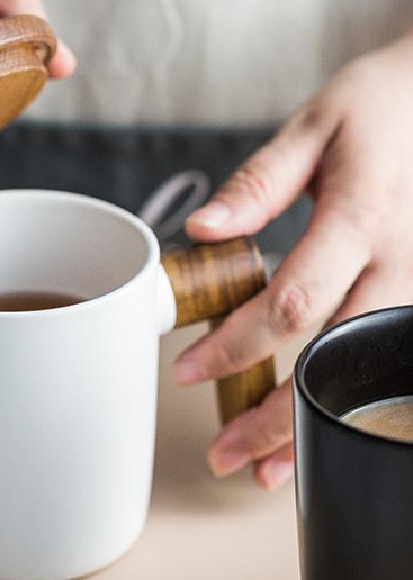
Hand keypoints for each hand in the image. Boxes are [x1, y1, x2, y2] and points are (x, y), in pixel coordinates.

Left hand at [175, 35, 412, 489]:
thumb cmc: (383, 107)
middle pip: (335, 359)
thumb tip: (203, 233)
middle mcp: (405, 262)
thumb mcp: (315, 126)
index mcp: (364, 216)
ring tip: (267, 472)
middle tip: (223, 454)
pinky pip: (390, 363)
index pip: (293, 302)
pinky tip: (321, 430)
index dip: (238, 345)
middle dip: (275, 416)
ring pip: (369, 377)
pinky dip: (352, 404)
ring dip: (316, 428)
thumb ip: (258, 183)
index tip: (189, 369)